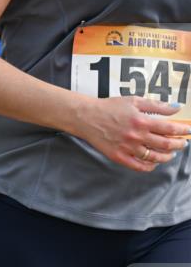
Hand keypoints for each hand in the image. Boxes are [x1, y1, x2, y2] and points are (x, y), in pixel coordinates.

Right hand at [72, 97, 189, 171]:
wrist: (86, 117)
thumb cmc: (109, 107)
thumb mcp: (133, 100)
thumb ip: (156, 105)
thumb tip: (176, 108)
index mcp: (142, 121)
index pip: (170, 129)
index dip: (183, 131)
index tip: (188, 131)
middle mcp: (137, 136)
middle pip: (166, 145)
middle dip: (179, 144)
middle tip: (183, 143)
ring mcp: (128, 148)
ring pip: (155, 157)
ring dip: (167, 156)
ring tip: (171, 154)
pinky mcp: (119, 156)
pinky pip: (139, 166)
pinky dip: (150, 166)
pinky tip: (154, 163)